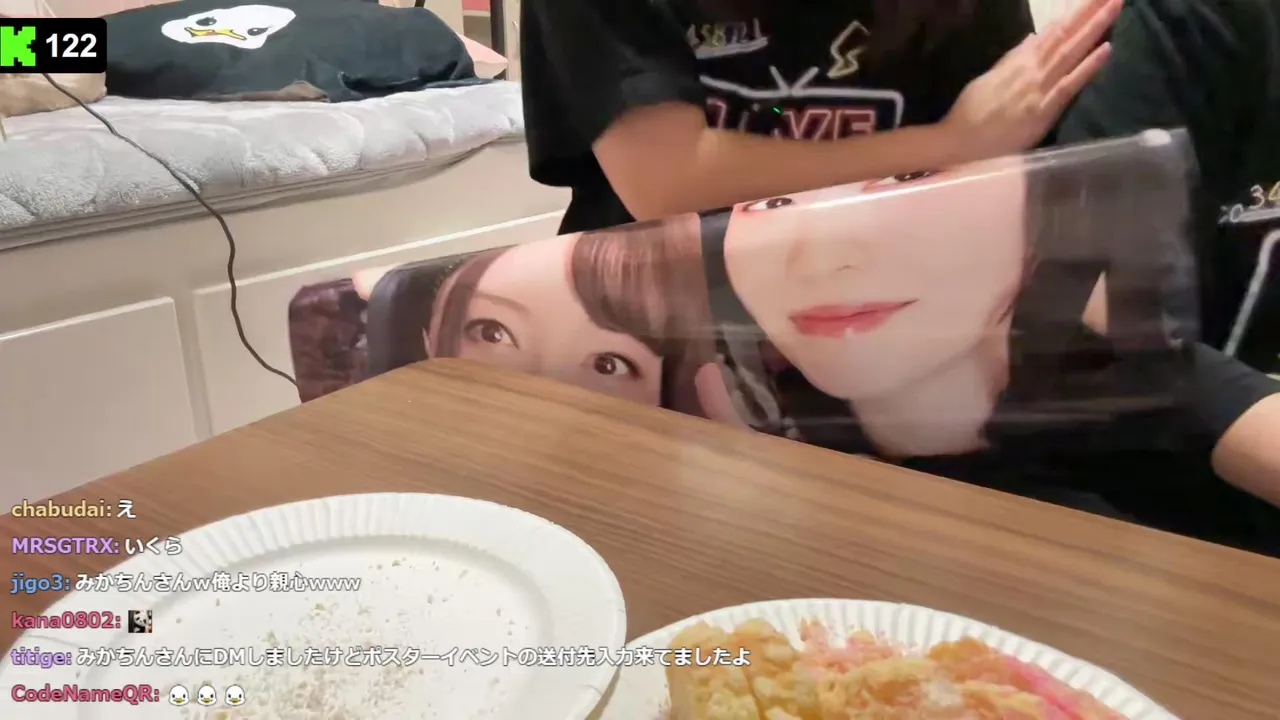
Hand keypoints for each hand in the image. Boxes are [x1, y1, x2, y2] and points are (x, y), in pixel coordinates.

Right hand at [942, 0, 1120, 159]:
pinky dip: (1087, 67)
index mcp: (1017, 62)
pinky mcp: (1043, 110)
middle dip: (1089, 11)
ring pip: (1070, 52)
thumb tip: (1033, 39)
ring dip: (1094, 28)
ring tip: (1115, 5)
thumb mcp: (990, 80)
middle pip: (1065, 35)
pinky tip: (1105, 49)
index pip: (1052, 32)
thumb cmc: (970, 115)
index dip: (1074, 12)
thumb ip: (1013, 60)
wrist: (958, 143)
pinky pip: (1068, 85)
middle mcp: (1030, 69)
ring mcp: (1038, 88)